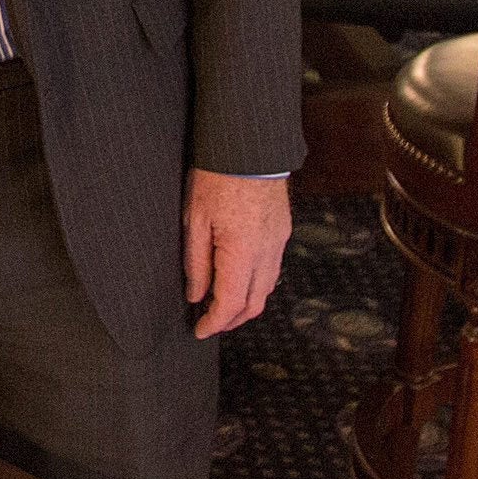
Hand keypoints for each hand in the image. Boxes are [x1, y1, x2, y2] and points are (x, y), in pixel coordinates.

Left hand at [182, 167, 290, 337]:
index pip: (230, 304)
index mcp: (241, 252)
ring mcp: (279, 242)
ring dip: (246, 304)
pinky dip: (257, 284)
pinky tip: (240, 280)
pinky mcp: (282, 231)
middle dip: (232, 321)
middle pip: (254, 304)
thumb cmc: (216, 178)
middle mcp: (266, 252)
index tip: (198, 330)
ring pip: (267, 289)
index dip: (214, 323)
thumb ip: (196, 264)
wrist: (248, 148)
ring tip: (222, 306)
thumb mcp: (195, 221)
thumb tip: (196, 296)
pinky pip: (273, 269)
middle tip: (209, 324)